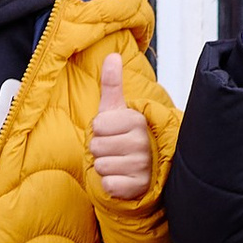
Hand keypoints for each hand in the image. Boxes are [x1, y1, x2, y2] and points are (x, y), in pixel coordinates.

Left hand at [86, 51, 154, 204]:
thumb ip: (112, 84)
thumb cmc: (126, 137)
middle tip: (115, 150)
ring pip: (101, 166)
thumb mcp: (117, 110)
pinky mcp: (139, 186)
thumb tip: (112, 56)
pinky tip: (122, 178)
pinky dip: (111, 184)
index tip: (113, 133)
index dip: (99, 131)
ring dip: (105, 167)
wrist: (147, 169)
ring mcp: (142, 165)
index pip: (98, 126)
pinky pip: (109, 184)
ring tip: (119, 163)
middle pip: (96, 147)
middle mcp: (142, 142)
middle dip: (100, 150)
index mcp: (136, 120)